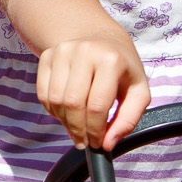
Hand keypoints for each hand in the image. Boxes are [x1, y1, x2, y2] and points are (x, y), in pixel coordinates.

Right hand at [33, 33, 148, 149]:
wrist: (100, 37)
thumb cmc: (121, 68)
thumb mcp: (137, 91)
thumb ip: (128, 120)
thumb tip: (108, 144)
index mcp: (111, 60)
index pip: (97, 106)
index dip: (95, 131)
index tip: (97, 143)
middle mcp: (85, 51)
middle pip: (73, 104)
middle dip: (78, 130)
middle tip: (83, 142)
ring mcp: (63, 51)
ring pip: (56, 100)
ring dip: (64, 122)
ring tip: (76, 127)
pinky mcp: (48, 55)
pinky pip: (43, 93)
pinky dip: (53, 110)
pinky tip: (66, 112)